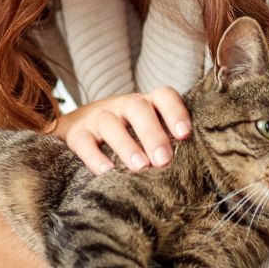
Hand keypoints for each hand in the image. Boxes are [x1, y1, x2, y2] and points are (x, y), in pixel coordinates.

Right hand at [46, 86, 190, 174]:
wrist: (75, 127)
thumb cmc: (123, 134)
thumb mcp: (143, 131)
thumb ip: (164, 142)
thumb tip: (193, 167)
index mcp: (144, 103)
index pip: (163, 96)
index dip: (175, 111)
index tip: (185, 134)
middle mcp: (121, 106)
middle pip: (138, 109)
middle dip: (153, 134)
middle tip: (164, 160)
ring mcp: (97, 117)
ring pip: (110, 124)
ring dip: (127, 145)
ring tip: (140, 167)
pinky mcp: (76, 133)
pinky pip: (84, 142)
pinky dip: (95, 157)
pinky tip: (107, 171)